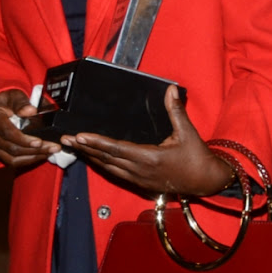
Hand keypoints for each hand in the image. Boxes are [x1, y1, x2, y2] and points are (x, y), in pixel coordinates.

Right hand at [0, 89, 60, 167]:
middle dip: (35, 150)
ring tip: (50, 152)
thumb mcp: (13, 95)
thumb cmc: (4, 101)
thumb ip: (22, 102)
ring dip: (33, 157)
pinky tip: (41, 155)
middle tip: (54, 147)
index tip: (39, 141)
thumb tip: (31, 111)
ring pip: (13, 159)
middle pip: (13, 149)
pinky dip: (28, 160)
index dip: (24, 139)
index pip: (8, 133)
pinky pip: (12, 162)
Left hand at [60, 85, 233, 195]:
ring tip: (74, 148)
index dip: (96, 142)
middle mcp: (140, 171)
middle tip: (65, 140)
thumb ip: (176, 110)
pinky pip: (116, 173)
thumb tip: (170, 89)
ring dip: (90, 157)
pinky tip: (93, 159)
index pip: (116, 149)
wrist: (206, 182)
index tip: (80, 136)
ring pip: (108, 168)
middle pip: (106, 159)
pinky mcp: (141, 183)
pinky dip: (102, 165)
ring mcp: (139, 179)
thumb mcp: (187, 132)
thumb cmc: (197, 157)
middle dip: (85, 149)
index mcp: (149, 158)